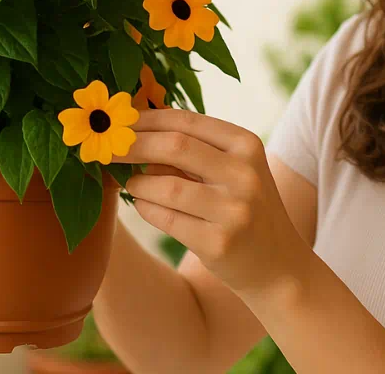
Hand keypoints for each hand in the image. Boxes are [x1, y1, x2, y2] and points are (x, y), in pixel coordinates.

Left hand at [114, 108, 310, 300]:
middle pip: (174, 146)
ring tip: (131, 184)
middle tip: (106, 146)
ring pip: (165, 186)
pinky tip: (144, 205)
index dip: (146, 119)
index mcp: (247, 145)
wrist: (278, 266)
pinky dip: (146, 208)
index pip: (186, 120)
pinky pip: (165, 218)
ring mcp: (234, 209)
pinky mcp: (219, 242)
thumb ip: (193, 149)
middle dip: (132, 144)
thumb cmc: (243, 208)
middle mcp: (245, 173)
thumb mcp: (232, 171)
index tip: (118, 121)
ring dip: (138, 183)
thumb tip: (135, 127)